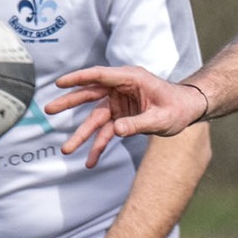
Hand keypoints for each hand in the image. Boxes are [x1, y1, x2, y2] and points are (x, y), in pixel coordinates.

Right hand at [46, 65, 208, 168]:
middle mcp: (121, 89)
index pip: (100, 76)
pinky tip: (91, 161)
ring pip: (95, 118)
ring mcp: (119, 103)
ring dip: (82, 134)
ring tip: (67, 150)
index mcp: (131, 79)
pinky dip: (99, 146)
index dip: (79, 78)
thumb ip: (139, 124)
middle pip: (90, 94)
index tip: (60, 83)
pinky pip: (106, 132)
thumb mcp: (161, 118)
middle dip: (69, 103)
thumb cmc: (178, 108)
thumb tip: (116, 130)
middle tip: (49, 109)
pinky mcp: (121, 117)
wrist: (188, 111)